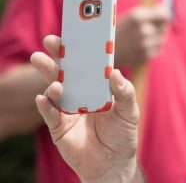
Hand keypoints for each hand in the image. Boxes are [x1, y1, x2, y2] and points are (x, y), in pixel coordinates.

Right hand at [30, 35, 142, 182]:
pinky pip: (50, 114)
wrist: (113, 164)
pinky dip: (46, 105)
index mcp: (97, 87)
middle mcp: (79, 95)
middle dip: (57, 57)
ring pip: (54, 90)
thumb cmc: (123, 134)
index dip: (81, 49)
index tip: (75, 33)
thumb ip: (125, 92)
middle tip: (51, 41)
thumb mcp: (130, 111)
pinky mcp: (58, 127)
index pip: (87, 64)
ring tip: (52, 74)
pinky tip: (45, 98)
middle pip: (66, 72)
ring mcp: (67, 110)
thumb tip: (115, 73)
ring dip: (51, 79)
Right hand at [115, 4, 169, 66]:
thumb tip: (165, 7)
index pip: (164, 14)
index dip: (165, 13)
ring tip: (144, 34)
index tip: (163, 12)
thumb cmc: (116, 31)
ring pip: (162, 38)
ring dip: (157, 35)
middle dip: (160, 24)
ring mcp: (145, 44)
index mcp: (137, 17)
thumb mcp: (129, 16)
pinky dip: (153, 45)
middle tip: (151, 24)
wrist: (102, 52)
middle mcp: (143, 31)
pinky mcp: (145, 55)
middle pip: (164, 26)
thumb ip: (148, 12)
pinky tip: (142, 43)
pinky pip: (158, 48)